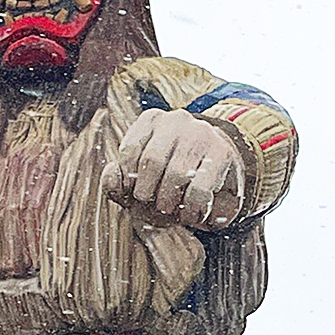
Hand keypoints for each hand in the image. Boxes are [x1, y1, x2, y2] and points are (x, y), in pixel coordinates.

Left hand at [101, 108, 245, 229]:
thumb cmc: (170, 177)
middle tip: (154, 207)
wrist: (218, 173)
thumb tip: (113, 175)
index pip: (130, 150)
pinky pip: (200, 187)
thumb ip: (116, 182)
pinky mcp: (221, 153)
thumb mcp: (139, 180)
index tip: (136, 195)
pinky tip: (191, 214)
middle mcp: (176, 120)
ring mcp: (201, 134)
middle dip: (149, 192)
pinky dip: (192, 208)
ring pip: (177, 174)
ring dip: (170, 201)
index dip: (129, 181)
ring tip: (171, 210)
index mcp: (152, 120)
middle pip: (152, 161)